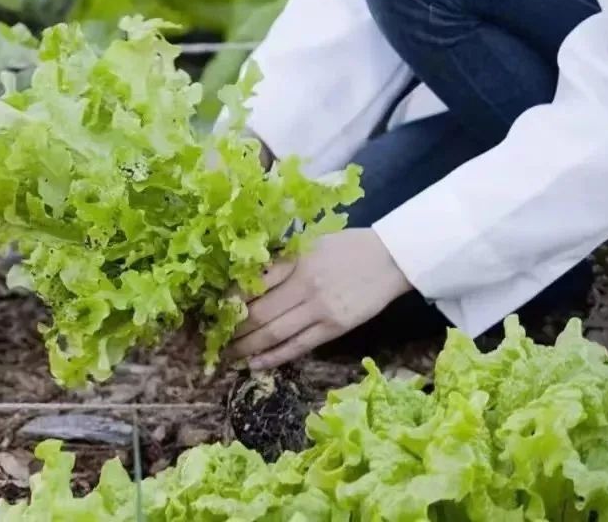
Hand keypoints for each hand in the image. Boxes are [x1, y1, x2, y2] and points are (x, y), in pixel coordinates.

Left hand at [225, 228, 411, 369]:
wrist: (391, 258)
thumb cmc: (348, 247)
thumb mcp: (310, 243)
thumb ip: (283, 261)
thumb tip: (249, 279)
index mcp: (296, 261)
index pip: (254, 284)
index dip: (231, 300)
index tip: (217, 309)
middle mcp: (305, 287)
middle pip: (260, 313)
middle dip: (235, 329)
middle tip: (216, 338)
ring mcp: (321, 310)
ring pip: (275, 333)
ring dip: (248, 347)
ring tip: (230, 355)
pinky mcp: (334, 328)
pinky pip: (298, 346)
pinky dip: (274, 357)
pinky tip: (255, 364)